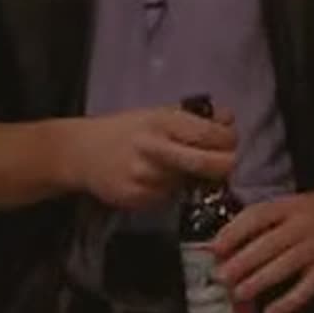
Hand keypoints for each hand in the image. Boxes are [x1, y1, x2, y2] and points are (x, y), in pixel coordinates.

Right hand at [64, 105, 235, 209]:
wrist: (83, 152)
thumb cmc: (128, 129)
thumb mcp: (161, 112)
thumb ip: (197, 117)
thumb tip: (230, 120)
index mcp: (163, 122)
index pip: (212, 135)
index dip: (230, 141)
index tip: (230, 142)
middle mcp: (155, 149)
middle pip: (210, 165)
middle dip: (225, 166)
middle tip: (225, 163)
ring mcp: (146, 178)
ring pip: (191, 184)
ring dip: (194, 179)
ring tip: (180, 167)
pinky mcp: (138, 199)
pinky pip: (170, 198)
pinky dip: (173, 190)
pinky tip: (158, 179)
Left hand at [211, 182, 313, 312]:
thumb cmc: (307, 210)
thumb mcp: (284, 205)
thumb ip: (258, 222)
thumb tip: (222, 245)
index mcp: (288, 206)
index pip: (259, 216)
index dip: (235, 231)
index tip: (216, 247)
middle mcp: (302, 224)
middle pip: (270, 243)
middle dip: (243, 261)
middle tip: (222, 277)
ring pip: (286, 265)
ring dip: (260, 280)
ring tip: (239, 293)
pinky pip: (308, 287)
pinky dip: (289, 302)